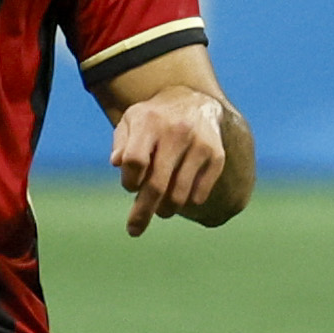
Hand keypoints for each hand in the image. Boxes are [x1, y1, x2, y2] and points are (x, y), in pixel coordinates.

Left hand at [109, 85, 226, 236]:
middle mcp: (177, 131)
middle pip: (156, 184)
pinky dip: (187, 202)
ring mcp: (199, 144)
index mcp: (150, 121)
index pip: (135, 162)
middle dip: (143, 212)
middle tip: (134, 230)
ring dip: (165, 210)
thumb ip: (121, 142)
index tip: (131, 186)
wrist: (194, 102)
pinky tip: (181, 196)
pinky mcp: (217, 156)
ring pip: (179, 195)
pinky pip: (199, 194)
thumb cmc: (154, 118)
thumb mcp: (131, 120)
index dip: (130, 181)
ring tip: (160, 209)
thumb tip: (117, 163)